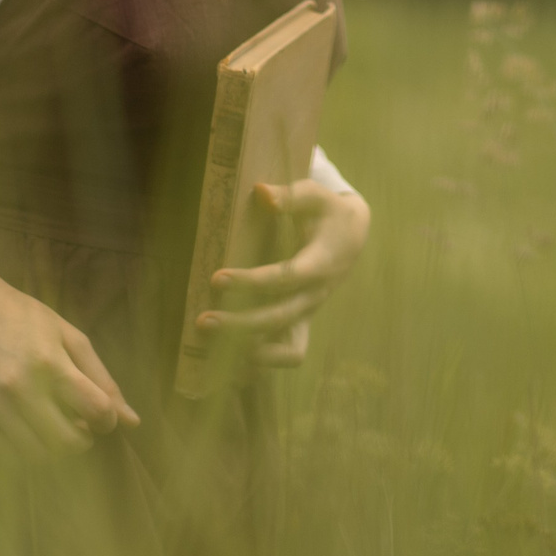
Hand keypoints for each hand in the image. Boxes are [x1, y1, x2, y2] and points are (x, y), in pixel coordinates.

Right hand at [0, 270, 139, 456]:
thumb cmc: (26, 320)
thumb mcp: (70, 337)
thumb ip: (102, 379)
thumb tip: (132, 422)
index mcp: (50, 364)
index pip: (96, 410)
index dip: (108, 419)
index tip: (103, 414)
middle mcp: (20, 390)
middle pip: (68, 442)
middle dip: (85, 439)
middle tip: (82, 425)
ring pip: (39, 456)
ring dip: (57, 450)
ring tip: (58, 427)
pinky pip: (11, 456)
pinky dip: (30, 451)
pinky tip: (34, 430)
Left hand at [199, 181, 370, 368]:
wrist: (352, 236)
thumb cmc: (328, 213)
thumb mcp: (316, 197)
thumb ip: (291, 196)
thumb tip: (261, 192)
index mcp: (320, 264)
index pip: (284, 279)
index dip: (250, 283)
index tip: (217, 279)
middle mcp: (316, 295)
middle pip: (279, 319)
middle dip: (241, 325)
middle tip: (203, 321)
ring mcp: (310, 313)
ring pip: (288, 349)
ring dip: (251, 353)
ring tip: (214, 351)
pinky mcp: (302, 322)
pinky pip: (286, 354)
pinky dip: (261, 362)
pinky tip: (227, 363)